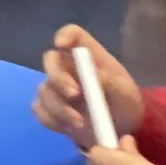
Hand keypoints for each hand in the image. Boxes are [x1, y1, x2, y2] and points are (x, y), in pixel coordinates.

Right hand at [33, 25, 144, 150]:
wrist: (120, 130)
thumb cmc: (125, 104)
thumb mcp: (125, 93)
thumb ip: (110, 82)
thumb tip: (94, 75)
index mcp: (90, 55)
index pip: (73, 34)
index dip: (65, 35)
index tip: (61, 44)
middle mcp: (69, 67)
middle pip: (50, 59)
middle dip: (59, 77)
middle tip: (74, 94)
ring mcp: (56, 88)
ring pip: (44, 90)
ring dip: (59, 107)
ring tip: (80, 123)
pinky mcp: (49, 108)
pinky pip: (40, 110)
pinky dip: (52, 119)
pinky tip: (68, 128)